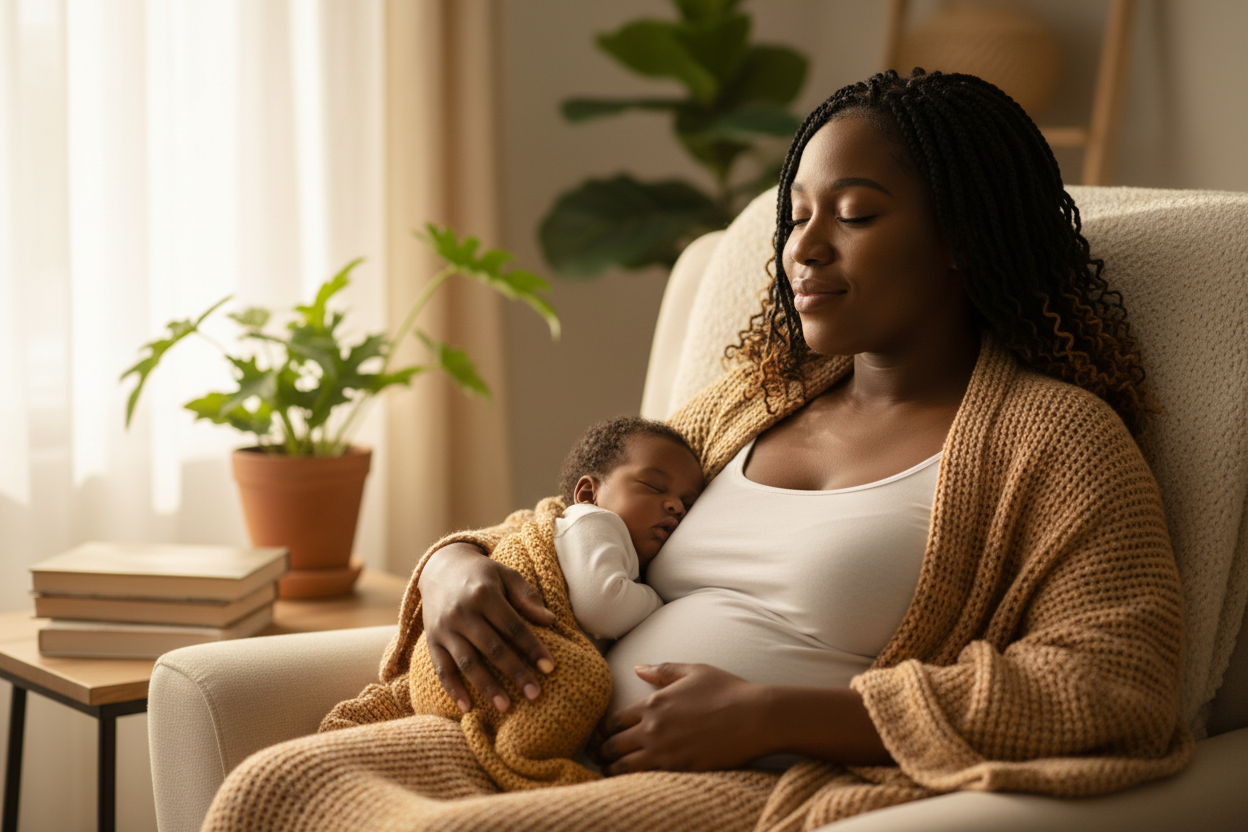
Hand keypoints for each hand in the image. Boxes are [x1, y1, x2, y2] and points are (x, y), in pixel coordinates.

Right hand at [418, 542, 556, 713]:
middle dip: (515, 672)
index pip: (513, 626)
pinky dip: (453, 689)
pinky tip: (467, 708)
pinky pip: (441, 668)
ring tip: (506, 707)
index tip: (550, 668)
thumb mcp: (506, 575)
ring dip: (486, 686)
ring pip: (467, 662)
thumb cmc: (482, 575)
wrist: (440, 567)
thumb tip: (550, 620)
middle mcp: (462, 612)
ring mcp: (445, 628)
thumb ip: (527, 597)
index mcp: (484, 594)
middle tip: (535, 695)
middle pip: (492, 648)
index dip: (532, 648)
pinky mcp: (431, 640)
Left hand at [597, 663, 767, 773]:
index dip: (603, 730)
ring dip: (611, 769)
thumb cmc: (727, 690)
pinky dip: (631, 781)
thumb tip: (637, 668)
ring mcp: (665, 752)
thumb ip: (662, 670)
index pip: (614, 720)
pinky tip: (629, 782)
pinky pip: (645, 779)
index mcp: (653, 703)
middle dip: (601, 751)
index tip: (599, 735)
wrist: (755, 717)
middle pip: (613, 744)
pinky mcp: (679, 770)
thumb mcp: (694, 671)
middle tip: (596, 755)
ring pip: (623, 766)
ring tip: (607, 771)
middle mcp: (653, 728)